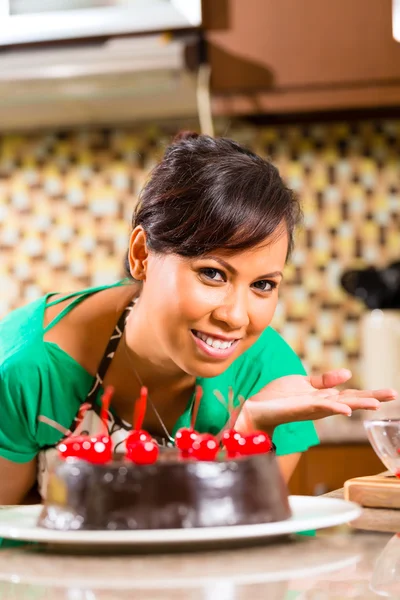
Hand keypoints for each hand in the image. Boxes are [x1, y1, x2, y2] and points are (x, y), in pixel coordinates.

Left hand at [235, 368, 396, 432]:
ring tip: (375, 403)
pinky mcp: (298, 408)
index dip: (370, 393)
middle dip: (371, 398)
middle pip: (350, 399)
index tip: (390, 393)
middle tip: (393, 395)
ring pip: (338, 404)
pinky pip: (318, 407)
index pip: (351, 394)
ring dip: (357, 403)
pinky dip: (332, 407)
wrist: (256, 408)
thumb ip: (324, 380)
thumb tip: (348, 374)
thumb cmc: (279, 397)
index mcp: (323, 398)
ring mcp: (311, 407)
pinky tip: (345, 409)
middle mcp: (321, 405)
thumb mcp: (304, 383)